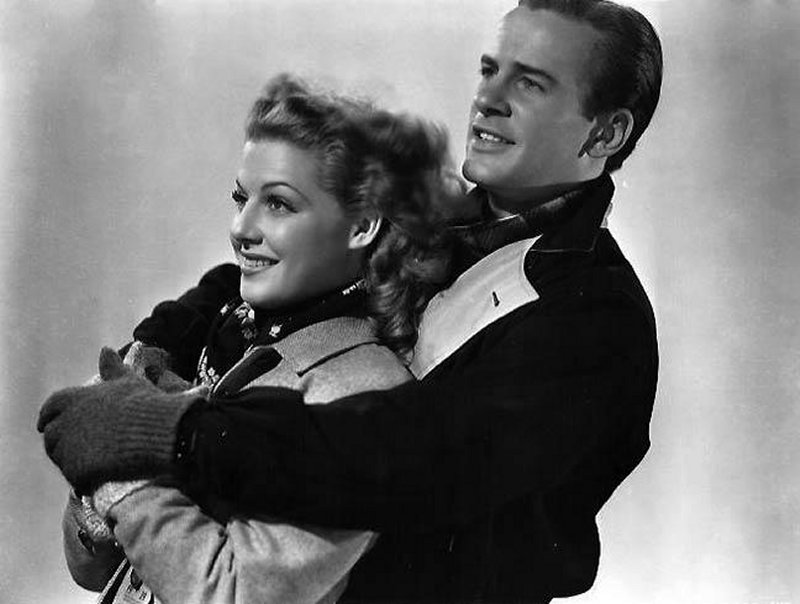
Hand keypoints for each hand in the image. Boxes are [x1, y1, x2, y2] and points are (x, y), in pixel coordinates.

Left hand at [38, 348, 206, 492]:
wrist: (164, 431)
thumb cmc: (148, 404)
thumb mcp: (130, 381)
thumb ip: (113, 368)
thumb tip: (105, 349)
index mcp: (75, 398)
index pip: (51, 408)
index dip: (50, 416)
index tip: (51, 424)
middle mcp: (67, 421)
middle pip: (52, 435)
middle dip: (61, 442)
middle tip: (78, 449)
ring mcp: (72, 446)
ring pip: (59, 457)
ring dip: (69, 461)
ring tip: (87, 466)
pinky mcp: (80, 468)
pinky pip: (73, 478)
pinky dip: (81, 481)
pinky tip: (93, 481)